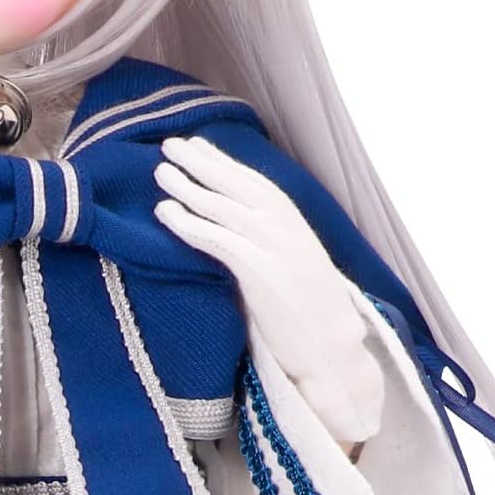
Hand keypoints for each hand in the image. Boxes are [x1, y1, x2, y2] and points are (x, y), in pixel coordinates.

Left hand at [154, 135, 383, 444]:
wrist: (334, 350)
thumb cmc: (311, 316)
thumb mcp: (295, 266)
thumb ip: (270, 244)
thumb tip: (236, 230)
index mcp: (296, 224)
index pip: (255, 182)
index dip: (225, 162)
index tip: (199, 145)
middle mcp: (286, 227)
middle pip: (236, 184)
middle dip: (202, 162)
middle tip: (170, 144)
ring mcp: (274, 247)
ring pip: (222, 207)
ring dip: (188, 186)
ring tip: (161, 172)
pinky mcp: (259, 272)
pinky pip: (216, 239)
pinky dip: (188, 223)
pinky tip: (165, 212)